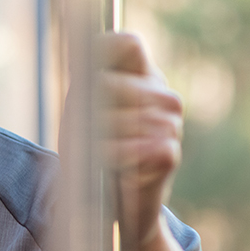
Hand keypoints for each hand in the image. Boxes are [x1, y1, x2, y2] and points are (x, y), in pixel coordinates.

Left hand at [103, 32, 182, 250]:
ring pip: (132, 116)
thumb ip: (85, 87)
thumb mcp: (80, 115)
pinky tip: (112, 165)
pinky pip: (146, 145)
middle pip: (117, 84)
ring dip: (104, 137)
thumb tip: (83, 58)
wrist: (108, 205)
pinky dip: (121, 156)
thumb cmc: (89, 155)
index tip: (85, 69)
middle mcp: (159, 95)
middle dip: (94, 108)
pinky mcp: (169, 153)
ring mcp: (170, 124)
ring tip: (97, 153)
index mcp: (137, 79)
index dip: (105, 49)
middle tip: (85, 131)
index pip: (127, 44)